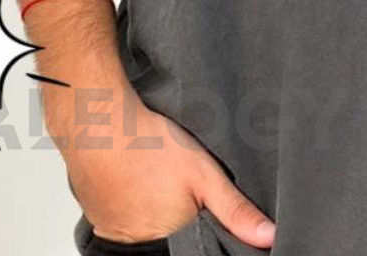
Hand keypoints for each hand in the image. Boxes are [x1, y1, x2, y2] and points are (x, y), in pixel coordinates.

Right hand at [42, 70, 275, 247]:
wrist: (98, 124)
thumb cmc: (150, 148)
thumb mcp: (206, 176)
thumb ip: (236, 210)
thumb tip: (269, 237)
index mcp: (169, 243)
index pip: (195, 244)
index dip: (203, 225)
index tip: (200, 202)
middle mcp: (138, 244)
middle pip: (170, 235)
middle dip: (180, 215)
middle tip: (179, 185)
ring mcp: (114, 229)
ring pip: (146, 223)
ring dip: (154, 207)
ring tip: (159, 178)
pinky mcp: (97, 214)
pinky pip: (122, 214)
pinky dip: (132, 198)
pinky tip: (139, 174)